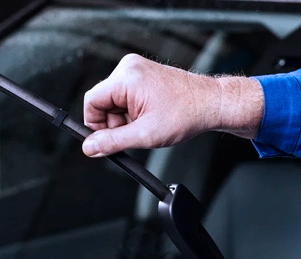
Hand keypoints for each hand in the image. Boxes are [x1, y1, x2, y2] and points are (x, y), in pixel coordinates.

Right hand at [82, 54, 263, 156]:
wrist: (211, 104)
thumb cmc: (186, 114)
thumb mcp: (145, 135)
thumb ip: (113, 142)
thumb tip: (90, 147)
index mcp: (126, 78)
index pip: (91, 102)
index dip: (96, 125)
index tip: (107, 139)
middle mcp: (128, 68)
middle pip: (103, 102)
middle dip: (115, 123)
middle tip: (135, 133)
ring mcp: (136, 69)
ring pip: (114, 102)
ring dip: (125, 118)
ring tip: (148, 124)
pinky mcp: (143, 75)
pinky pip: (125, 97)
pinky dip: (133, 111)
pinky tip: (150, 116)